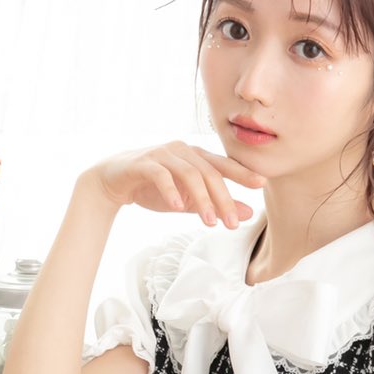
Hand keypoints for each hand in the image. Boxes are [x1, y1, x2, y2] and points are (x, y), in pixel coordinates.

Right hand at [86, 142, 262, 228]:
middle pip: (209, 172)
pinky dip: (171, 191)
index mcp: (194, 156)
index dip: (242, 173)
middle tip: (234, 223)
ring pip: (189, 174)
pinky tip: (178, 207)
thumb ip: (214, 205)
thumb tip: (247, 214)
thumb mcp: (187, 201)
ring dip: (201, 199)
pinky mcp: (143, 163)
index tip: (261, 184)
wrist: (111, 182)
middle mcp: (181, 150)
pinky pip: (161, 175)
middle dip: (223, 198)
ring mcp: (161, 154)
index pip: (222, 164)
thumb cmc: (152, 188)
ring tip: (209, 222)